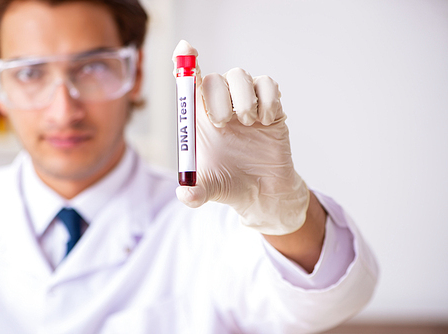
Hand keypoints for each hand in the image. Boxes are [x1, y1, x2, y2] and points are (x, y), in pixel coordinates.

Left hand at [173, 40, 309, 234]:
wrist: (262, 193)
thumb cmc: (230, 186)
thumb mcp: (208, 190)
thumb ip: (195, 193)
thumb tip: (186, 194)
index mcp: (200, 120)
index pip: (189, 84)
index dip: (185, 64)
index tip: (185, 48)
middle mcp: (221, 107)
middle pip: (214, 78)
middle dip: (218, 97)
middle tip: (224, 123)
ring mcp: (246, 105)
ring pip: (241, 75)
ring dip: (244, 98)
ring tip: (248, 124)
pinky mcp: (270, 107)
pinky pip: (268, 84)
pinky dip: (268, 99)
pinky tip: (266, 122)